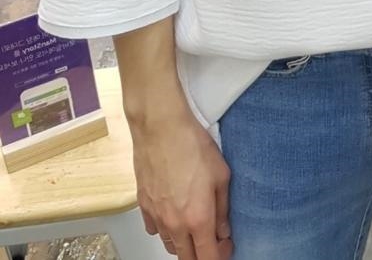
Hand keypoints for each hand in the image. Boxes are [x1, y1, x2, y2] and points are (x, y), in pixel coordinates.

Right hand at [130, 105, 232, 259]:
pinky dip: (165, 229)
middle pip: (187, 258)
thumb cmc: (193, 145)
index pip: (208, 258)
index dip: (220, 255)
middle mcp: (175, 224)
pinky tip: (173, 213)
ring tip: (193, 224)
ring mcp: (156, 216)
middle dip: (202, 254)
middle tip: (212, 238)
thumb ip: (222, 209)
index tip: (226, 245)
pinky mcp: (143, 206)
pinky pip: (154, 229)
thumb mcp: (221, 175)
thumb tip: (223, 230)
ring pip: (170, 245)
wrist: (161, 128)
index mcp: (198, 219)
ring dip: (183, 242)